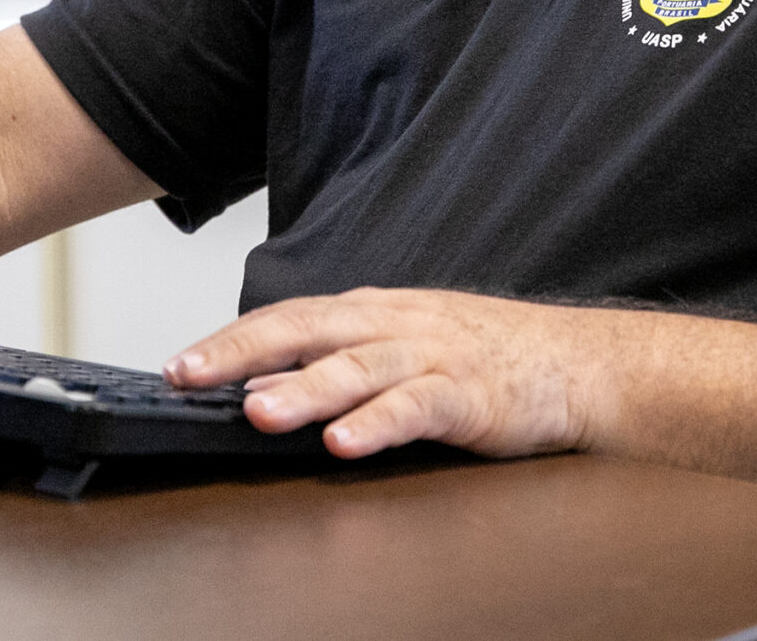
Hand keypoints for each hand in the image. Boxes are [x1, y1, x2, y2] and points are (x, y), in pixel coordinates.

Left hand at [163, 287, 606, 460]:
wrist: (577, 363)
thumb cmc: (486, 358)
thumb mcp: (402, 348)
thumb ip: (338, 364)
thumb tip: (259, 386)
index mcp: (373, 313)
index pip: (289, 318)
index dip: (232, 339)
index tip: (179, 366)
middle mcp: (395, 325)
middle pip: (308, 330)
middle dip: (243, 352)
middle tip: (189, 375)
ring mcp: (433, 356)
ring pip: (358, 366)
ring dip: (305, 389)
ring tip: (258, 412)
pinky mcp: (471, 394)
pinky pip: (418, 406)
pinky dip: (379, 422)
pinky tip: (345, 443)